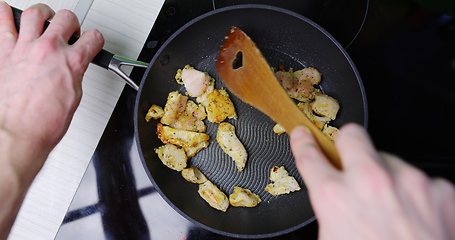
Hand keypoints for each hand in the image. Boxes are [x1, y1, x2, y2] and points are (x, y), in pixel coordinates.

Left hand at [0, 3, 102, 237]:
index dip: (95, 40)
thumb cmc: (43, 123)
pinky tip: (6, 13)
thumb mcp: (74, 98)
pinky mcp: (4, 53)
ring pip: (35, 14)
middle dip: (71, 23)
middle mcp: (49, 50)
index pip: (92, 39)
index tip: (92, 42)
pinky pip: (2, 24)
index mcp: (72, 62)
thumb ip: (74, 76)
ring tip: (43, 18)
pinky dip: (4, 15)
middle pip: (66, 19)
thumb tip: (73, 71)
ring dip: (42, 13)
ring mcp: (25, 48)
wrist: (18, 133)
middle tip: (69, 31)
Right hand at [290, 124, 454, 239]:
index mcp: (336, 197)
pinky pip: (420, 180)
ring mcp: (411, 182)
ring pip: (389, 160)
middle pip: (351, 135)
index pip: (310, 155)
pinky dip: (415, 195)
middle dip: (346, 144)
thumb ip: (327, 213)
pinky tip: (414, 218)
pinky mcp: (441, 190)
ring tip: (390, 210)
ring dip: (385, 178)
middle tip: (348, 159)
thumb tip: (328, 202)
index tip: (303, 135)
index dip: (304, 142)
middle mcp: (372, 181)